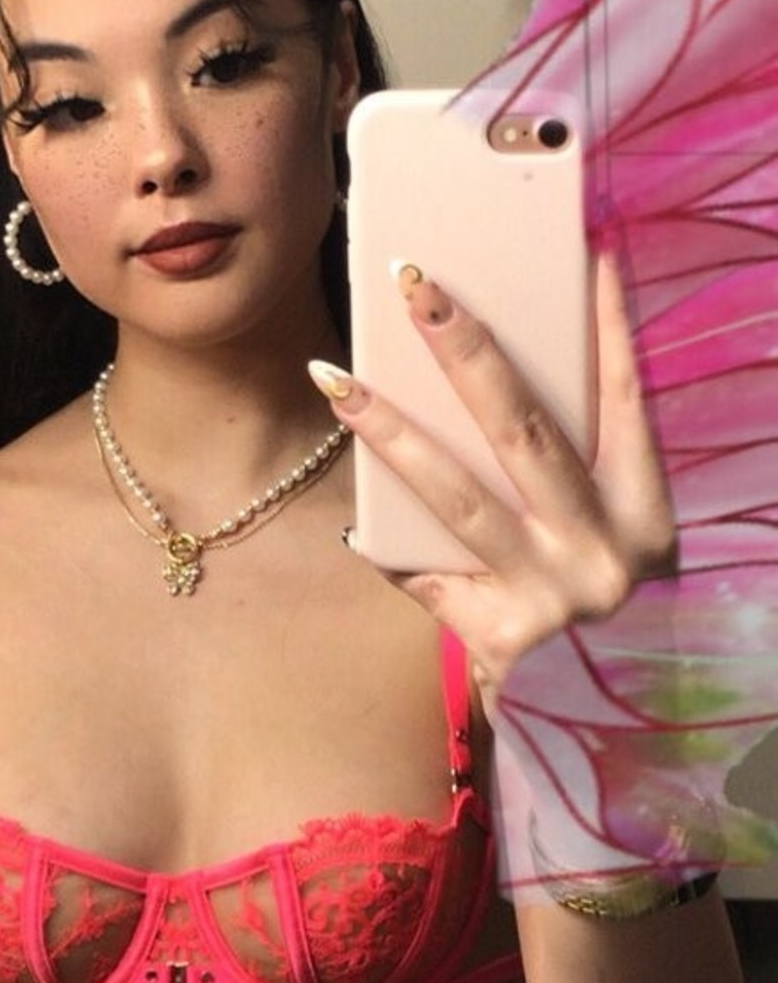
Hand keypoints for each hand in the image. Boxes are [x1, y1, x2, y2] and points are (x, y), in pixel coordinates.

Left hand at [310, 254, 675, 704]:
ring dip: (389, 428)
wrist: (596, 734)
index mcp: (646, 514)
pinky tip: (350, 521)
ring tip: (335, 375)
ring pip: (455, 492)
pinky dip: (388, 545)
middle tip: (414, 283)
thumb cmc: (597, 617)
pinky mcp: (496, 637)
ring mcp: (549, 596)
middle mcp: (606, 552)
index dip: (606, 323)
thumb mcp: (615, 543)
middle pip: (523, 429)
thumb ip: (578, 476)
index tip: (579, 248)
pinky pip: (425, 572)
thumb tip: (505, 372)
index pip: (626, 396)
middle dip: (464, 349)